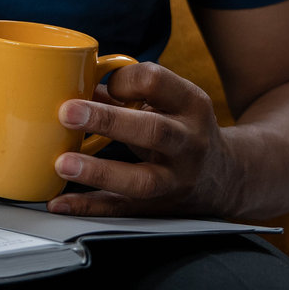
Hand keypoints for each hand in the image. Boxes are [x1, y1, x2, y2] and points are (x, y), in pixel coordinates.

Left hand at [46, 62, 236, 217]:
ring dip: (99, 171)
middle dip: (108, 121)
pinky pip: (122, 209)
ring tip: (63, 164)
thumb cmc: (185, 129)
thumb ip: (126, 94)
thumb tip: (75, 83)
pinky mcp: (159, 207)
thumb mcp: (170, 103)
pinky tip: (62, 201)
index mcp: (190, 105)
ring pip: (142, 179)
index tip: (102, 85)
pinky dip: (89, 206)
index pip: (156, 81)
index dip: (122, 80)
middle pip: (153, 130)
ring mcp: (176, 179)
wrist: (226, 176)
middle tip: (67, 113)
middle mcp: (189, 142)